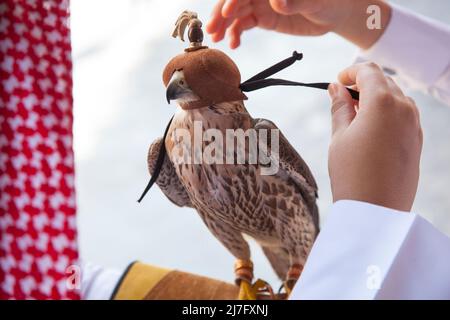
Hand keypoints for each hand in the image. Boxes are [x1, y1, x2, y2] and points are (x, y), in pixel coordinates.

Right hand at [207, 0, 390, 48]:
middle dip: (222, 12)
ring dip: (224, 25)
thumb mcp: (315, 0)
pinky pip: (244, 24)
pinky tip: (233, 44)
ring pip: (236, 13)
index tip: (227, 11)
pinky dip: (236, 33)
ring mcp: (261, 4)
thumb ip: (296, 1)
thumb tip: (277, 1)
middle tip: (212, 28)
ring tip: (216, 39)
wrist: (335, 13)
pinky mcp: (264, 18)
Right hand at [328, 63, 422, 211]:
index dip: (350, 72)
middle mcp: (404, 108)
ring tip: (354, 117)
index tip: (337, 82)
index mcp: (382, 102)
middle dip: (361, 84)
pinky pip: (403, 114)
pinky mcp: (417, 139)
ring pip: (395, 97)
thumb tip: (336, 87)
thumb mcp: (339, 136)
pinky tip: (370, 130)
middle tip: (341, 100)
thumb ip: (339, 107)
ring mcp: (414, 124)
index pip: (368, 71)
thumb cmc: (352, 173)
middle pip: (383, 81)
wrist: (376, 210)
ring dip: (375, 98)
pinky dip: (387, 113)